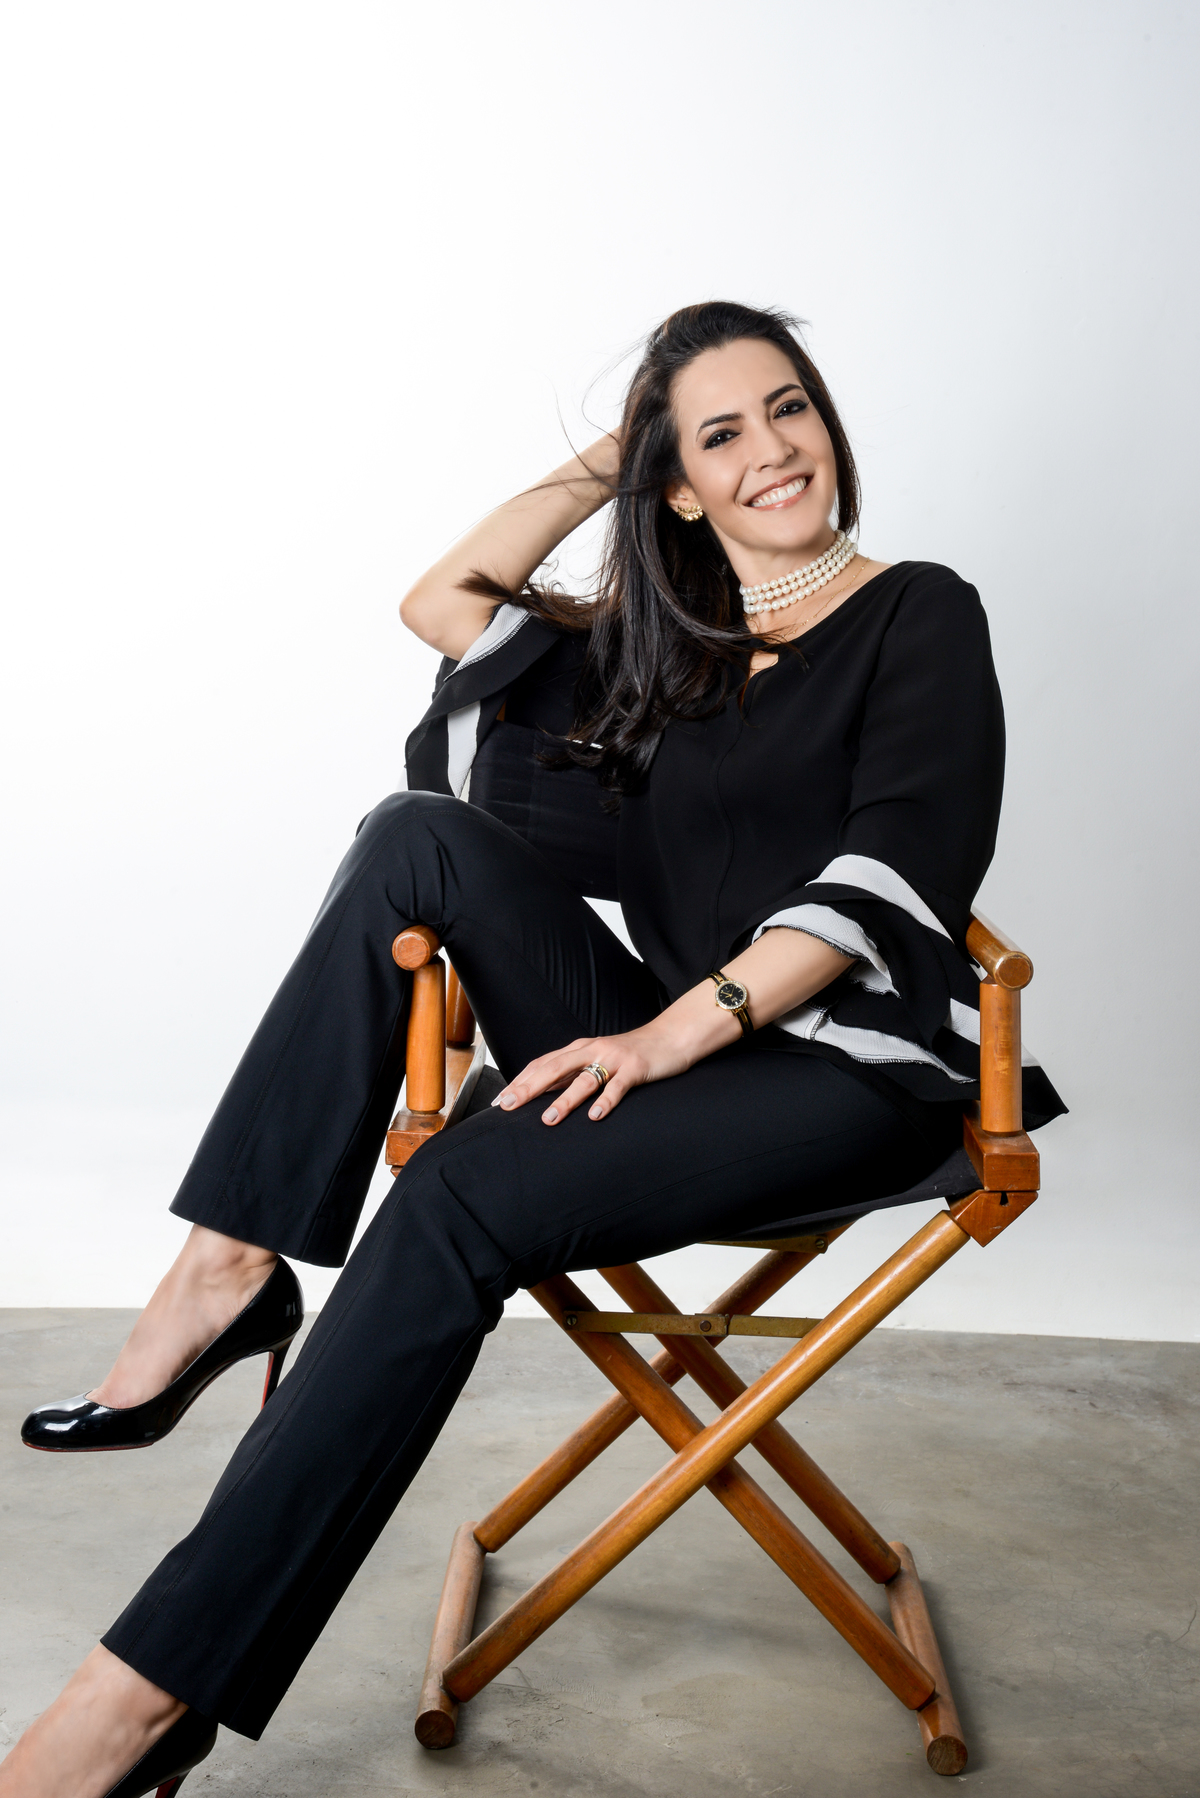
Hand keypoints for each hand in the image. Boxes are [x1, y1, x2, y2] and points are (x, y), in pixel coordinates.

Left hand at [491, 1020, 693, 1125]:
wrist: (670, 1038)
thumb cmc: (631, 1053)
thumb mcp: (596, 1059)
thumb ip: (571, 1073)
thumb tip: (541, 1091)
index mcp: (579, 1049)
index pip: (542, 1064)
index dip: (520, 1081)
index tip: (499, 1101)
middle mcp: (592, 1050)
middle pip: (554, 1068)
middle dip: (530, 1088)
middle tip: (509, 1106)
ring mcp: (614, 1059)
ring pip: (584, 1079)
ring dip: (565, 1100)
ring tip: (549, 1119)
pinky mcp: (636, 1068)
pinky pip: (619, 1087)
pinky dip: (606, 1101)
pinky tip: (595, 1116)